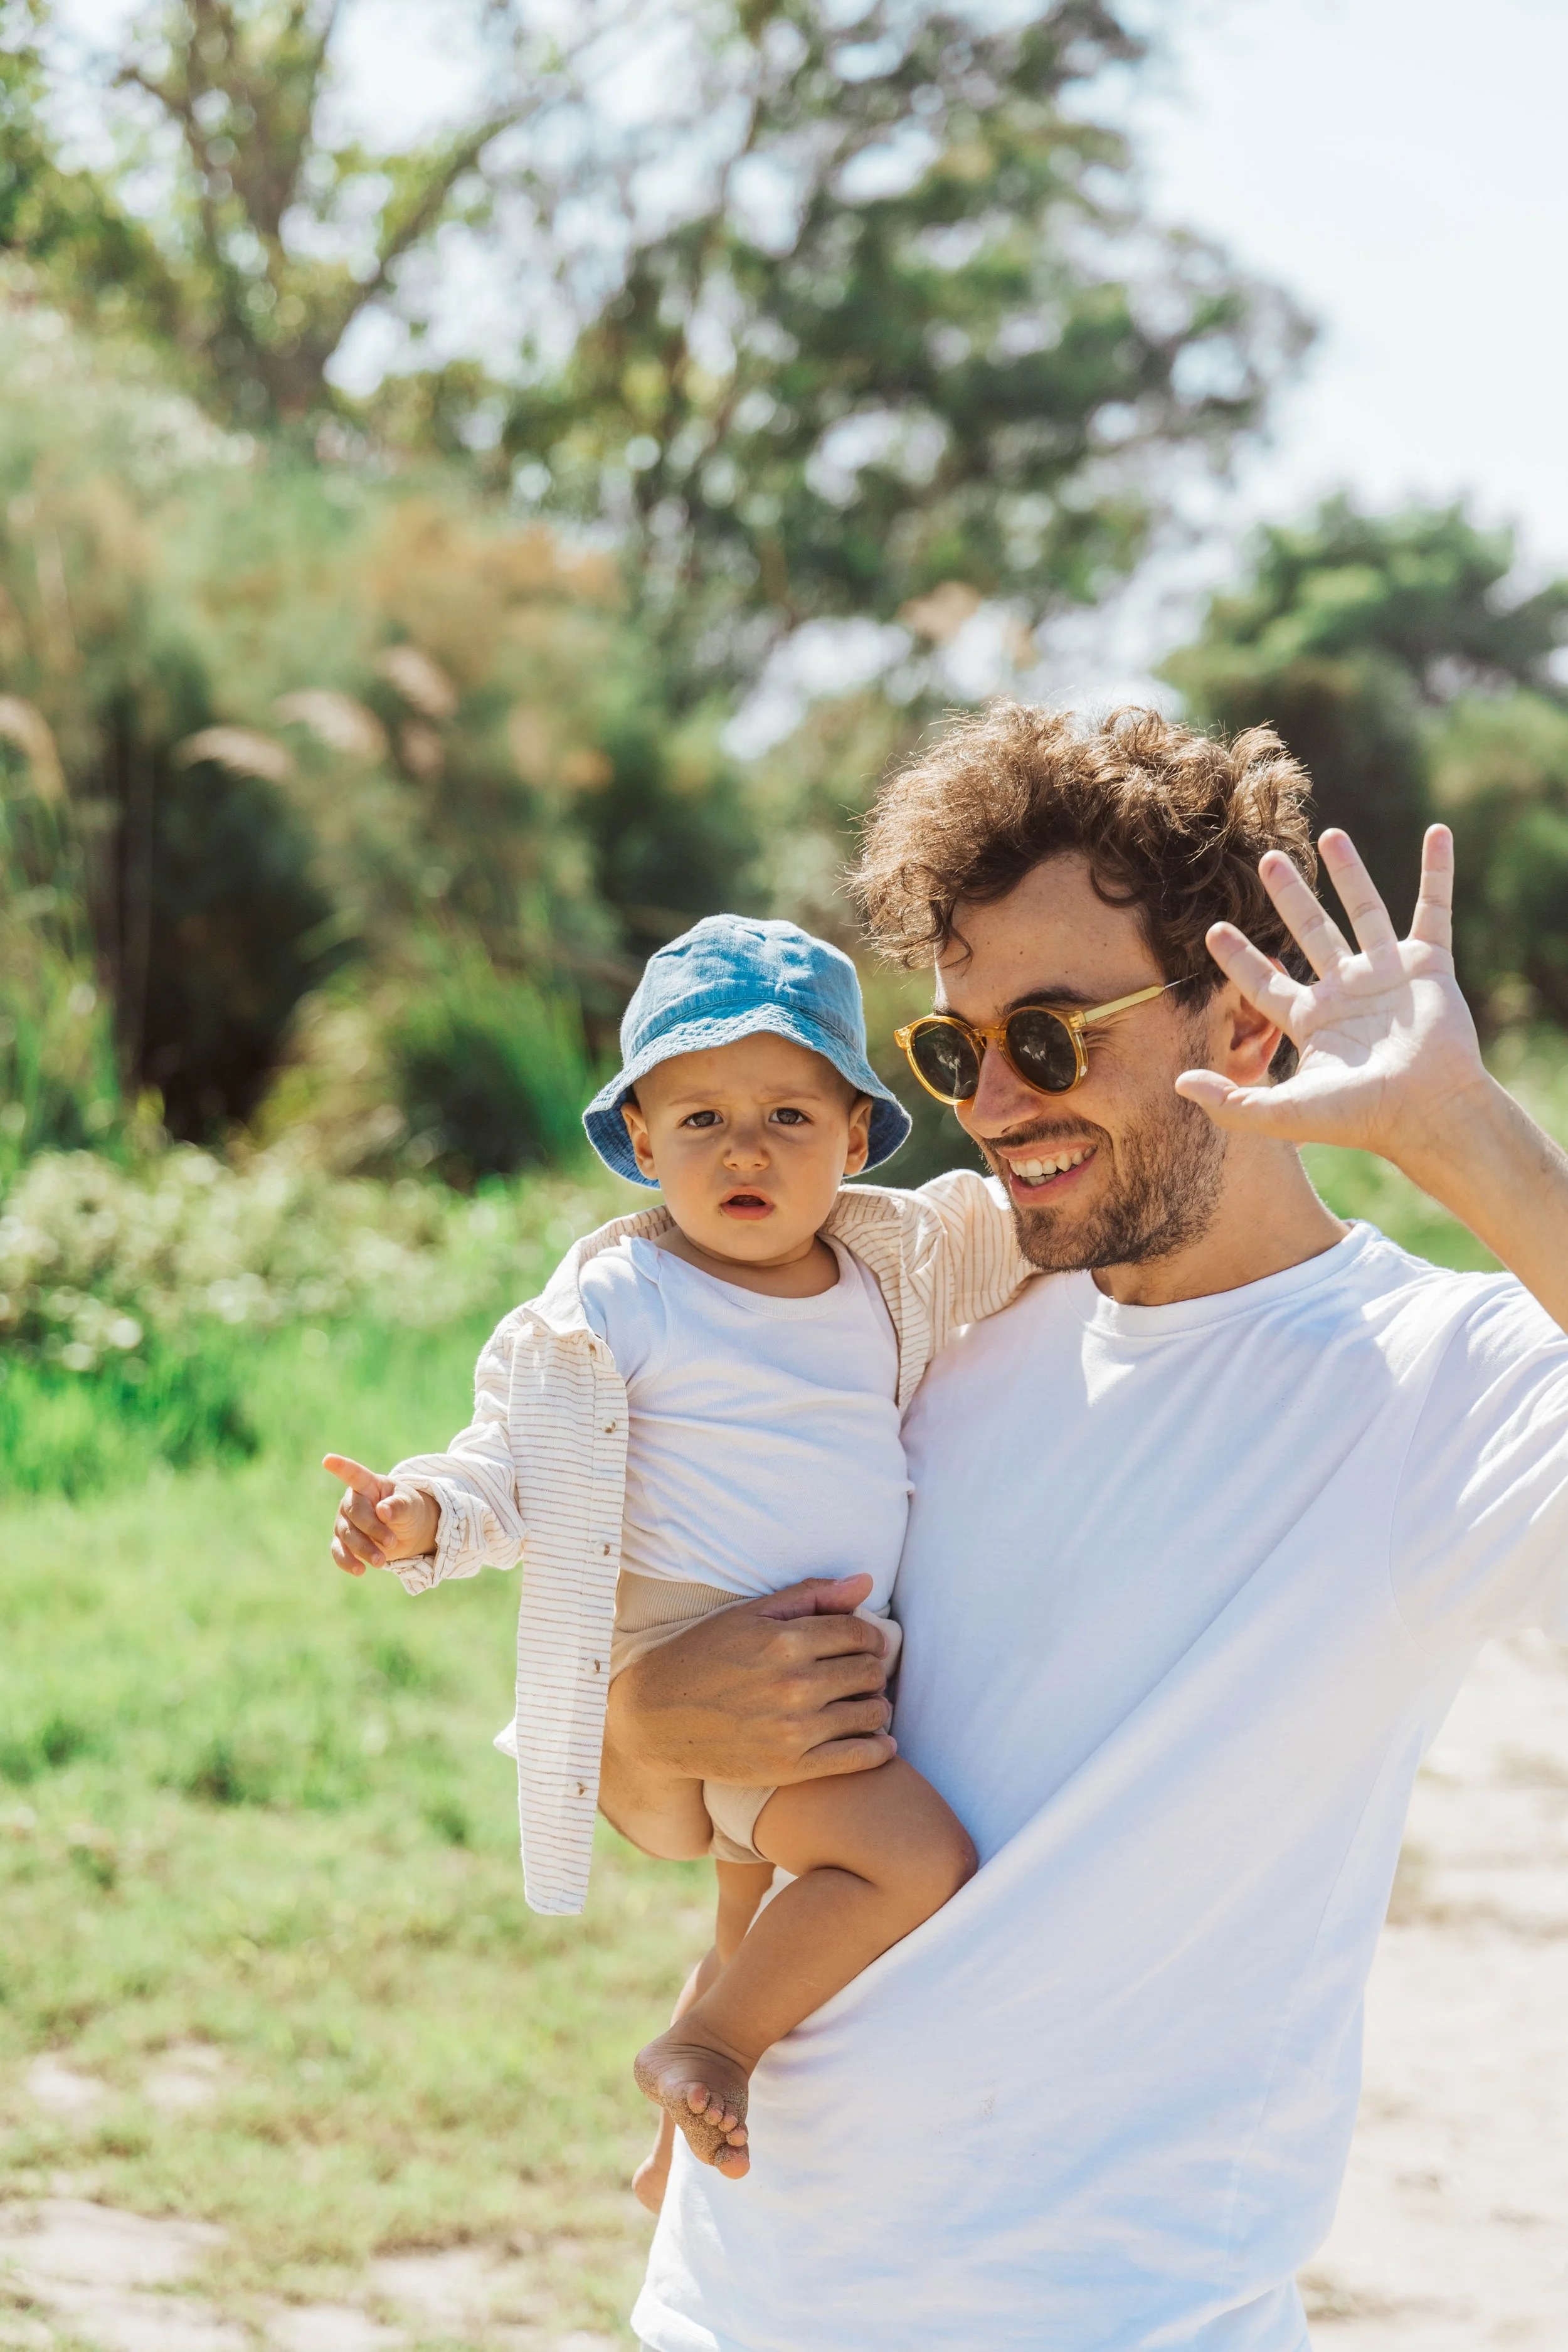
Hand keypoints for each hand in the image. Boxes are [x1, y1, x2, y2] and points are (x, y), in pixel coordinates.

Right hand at [324, 1453, 438, 1576]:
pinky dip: (347, 1561)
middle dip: (373, 1529)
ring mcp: (345, 1521)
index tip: (328, 1460)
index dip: (341, 1467)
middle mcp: (352, 1501)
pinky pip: (339, 1551)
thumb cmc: (409, 1510)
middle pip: (355, 1513)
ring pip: (347, 1535)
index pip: (354, 1474)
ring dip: (363, 1549)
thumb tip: (383, 1511)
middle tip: (391, 1542)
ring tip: (382, 1562)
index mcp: (369, 1484)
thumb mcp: (411, 1506)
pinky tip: (360, 1570)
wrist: (408, 1532)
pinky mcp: (343, 1542)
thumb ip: (399, 1506)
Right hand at [599, 1573, 895, 1842]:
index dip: (870, 1637)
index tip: (868, 1644)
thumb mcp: (749, 1615)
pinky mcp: (790, 1767)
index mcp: (783, 1641)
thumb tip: (866, 1581)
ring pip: (870, 1713)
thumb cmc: (703, 1656)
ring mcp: (793, 1730)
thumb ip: (809, 1596)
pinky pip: (858, 1758)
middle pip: (869, 1672)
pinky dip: (878, 1748)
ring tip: (865, 1704)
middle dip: (871, 1668)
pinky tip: (880, 1742)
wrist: (656, 1717)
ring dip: (875, 1705)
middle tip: (862, 1673)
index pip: (859, 1633)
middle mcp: (793, 1685)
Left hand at [1174, 825, 1488, 1171]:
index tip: (1211, 930)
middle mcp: (1347, 992)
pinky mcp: (1429, 965)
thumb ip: (1230, 1101)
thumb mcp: (1284, 1113)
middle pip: (1310, 932)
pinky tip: (1437, 834)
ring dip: (1349, 874)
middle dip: (1290, 897)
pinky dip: (1438, 873)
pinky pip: (1434, 909)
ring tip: (1330, 835)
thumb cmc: (1361, 1118)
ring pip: (1365, 912)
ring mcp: (1388, 976)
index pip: (1264, 982)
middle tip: (1267, 860)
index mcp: (1311, 1020)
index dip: (1239, 958)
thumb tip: (1177, 1083)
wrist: (1427, 1114)